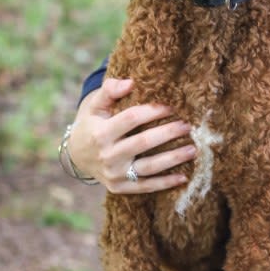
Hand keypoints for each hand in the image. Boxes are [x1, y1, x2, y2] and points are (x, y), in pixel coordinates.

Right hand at [68, 77, 195, 192]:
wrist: (77, 155)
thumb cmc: (92, 123)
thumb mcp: (95, 105)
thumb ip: (110, 90)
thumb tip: (131, 83)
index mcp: (100, 133)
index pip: (131, 119)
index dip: (152, 111)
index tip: (171, 106)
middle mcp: (107, 156)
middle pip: (143, 142)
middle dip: (168, 133)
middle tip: (188, 125)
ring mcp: (113, 174)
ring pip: (148, 167)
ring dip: (173, 158)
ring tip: (193, 149)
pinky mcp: (119, 187)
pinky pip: (145, 186)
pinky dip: (165, 183)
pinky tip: (183, 177)